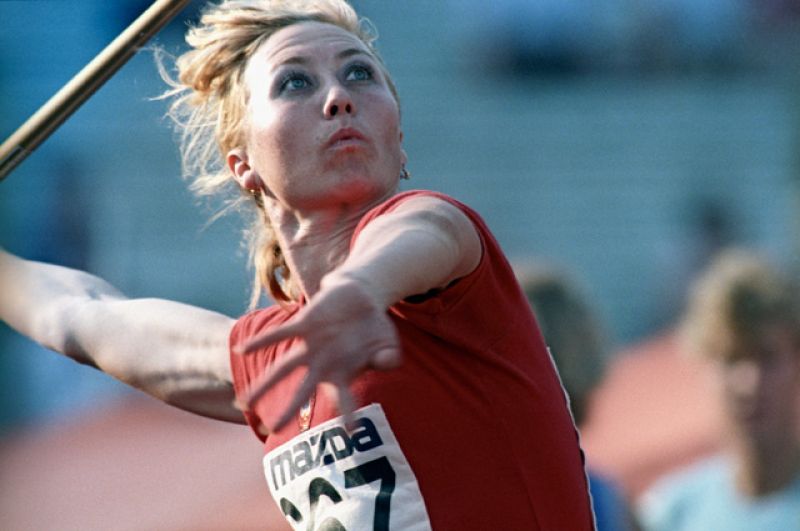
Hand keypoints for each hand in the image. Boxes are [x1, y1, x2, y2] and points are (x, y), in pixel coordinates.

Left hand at [236, 278, 400, 431]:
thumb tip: (388, 362)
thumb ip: (388, 356)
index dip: (349, 415)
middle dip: (288, 409)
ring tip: (244, 400)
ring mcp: (310, 346)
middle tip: (273, 428)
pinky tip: (242, 349)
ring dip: (265, 384)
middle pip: (302, 391)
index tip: (350, 433)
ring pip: (284, 369)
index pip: (346, 399)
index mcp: (342, 372)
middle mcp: (322, 364)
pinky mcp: (304, 324)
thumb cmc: (373, 327)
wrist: (360, 295)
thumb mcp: (387, 343)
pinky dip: (262, 342)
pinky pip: (280, 334)